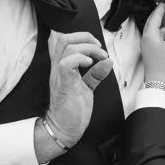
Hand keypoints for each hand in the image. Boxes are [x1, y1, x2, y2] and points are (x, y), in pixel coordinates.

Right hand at [44, 30, 113, 145]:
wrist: (63, 128)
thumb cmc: (72, 110)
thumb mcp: (86, 87)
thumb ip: (95, 74)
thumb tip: (107, 62)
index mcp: (61, 67)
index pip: (62, 41)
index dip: (79, 36)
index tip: (96, 45)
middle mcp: (57, 68)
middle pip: (64, 38)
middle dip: (85, 37)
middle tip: (99, 48)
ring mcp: (59, 75)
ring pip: (66, 47)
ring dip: (87, 48)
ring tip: (99, 56)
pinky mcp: (64, 84)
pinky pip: (66, 63)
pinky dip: (80, 58)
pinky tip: (90, 64)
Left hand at [140, 3, 164, 83]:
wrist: (160, 84)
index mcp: (149, 36)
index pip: (154, 17)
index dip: (160, 8)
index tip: (164, 1)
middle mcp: (147, 41)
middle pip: (158, 26)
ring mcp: (150, 48)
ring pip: (162, 35)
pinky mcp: (154, 55)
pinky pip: (162, 43)